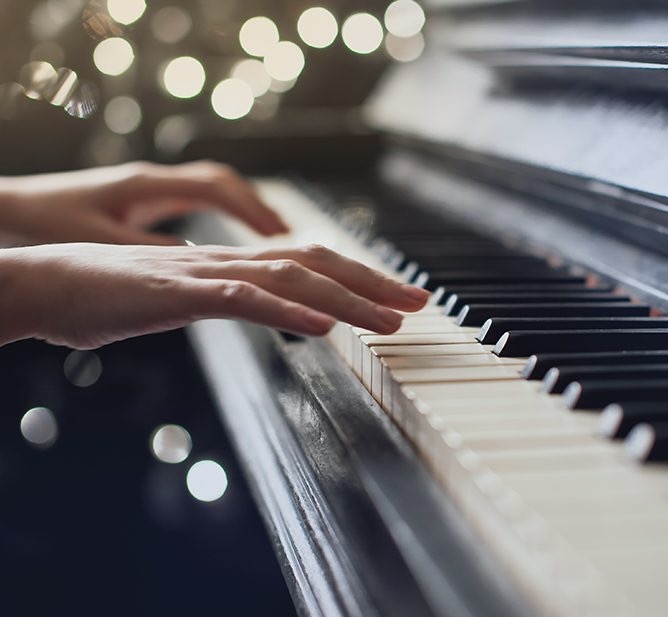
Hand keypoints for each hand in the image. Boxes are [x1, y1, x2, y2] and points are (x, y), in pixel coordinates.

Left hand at [0, 160, 286, 245]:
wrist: (9, 210)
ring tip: (277, 239)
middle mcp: (152, 181)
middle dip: (260, 209)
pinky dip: (226, 218)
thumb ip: (151, 254)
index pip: (215, 190)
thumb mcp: (102, 245)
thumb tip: (196, 263)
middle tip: (292, 238)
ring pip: (213, 191)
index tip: (282, 237)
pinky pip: (197, 203)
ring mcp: (149, 189)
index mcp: (145, 185)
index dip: (252, 213)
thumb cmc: (44, 223)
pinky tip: (234, 242)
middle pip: (223, 184)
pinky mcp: (143, 202)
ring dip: (247, 212)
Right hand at [0, 243, 428, 348]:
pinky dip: (287, 311)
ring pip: (290, 277)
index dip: (358, 277)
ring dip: (348, 299)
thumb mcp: (178, 298)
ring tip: (391, 320)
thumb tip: (254, 304)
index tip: (397, 297)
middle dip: (373, 283)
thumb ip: (221, 298)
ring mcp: (204, 273)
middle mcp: (227, 260)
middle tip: (420, 302)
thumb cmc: (106, 296)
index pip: (309, 263)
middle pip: (316, 263)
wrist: (43, 282)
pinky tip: (323, 326)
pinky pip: (241, 299)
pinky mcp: (177, 292)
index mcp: (230, 264)